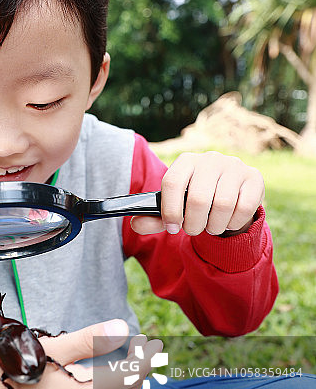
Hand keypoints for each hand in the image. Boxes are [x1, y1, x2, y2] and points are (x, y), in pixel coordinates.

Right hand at [0, 321, 162, 388]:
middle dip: (137, 372)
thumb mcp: (51, 349)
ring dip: (126, 387)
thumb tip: (122, 326)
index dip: (142, 358)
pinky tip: (101, 381)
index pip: (130, 378)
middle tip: (139, 349)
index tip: (146, 341)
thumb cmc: (15, 371)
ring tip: (124, 363)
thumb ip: (89, 339)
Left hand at [130, 151, 263, 236]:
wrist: (231, 196)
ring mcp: (234, 166)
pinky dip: (232, 223)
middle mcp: (210, 159)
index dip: (170, 210)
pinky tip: (227, 222)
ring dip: (213, 225)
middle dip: (193, 223)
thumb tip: (136, 224)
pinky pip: (243, 207)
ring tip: (210, 227)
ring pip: (221, 205)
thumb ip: (155, 218)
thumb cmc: (196, 201)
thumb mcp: (175, 208)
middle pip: (197, 198)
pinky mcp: (254, 177)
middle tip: (194, 229)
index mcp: (186, 161)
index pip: (172, 182)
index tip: (173, 227)